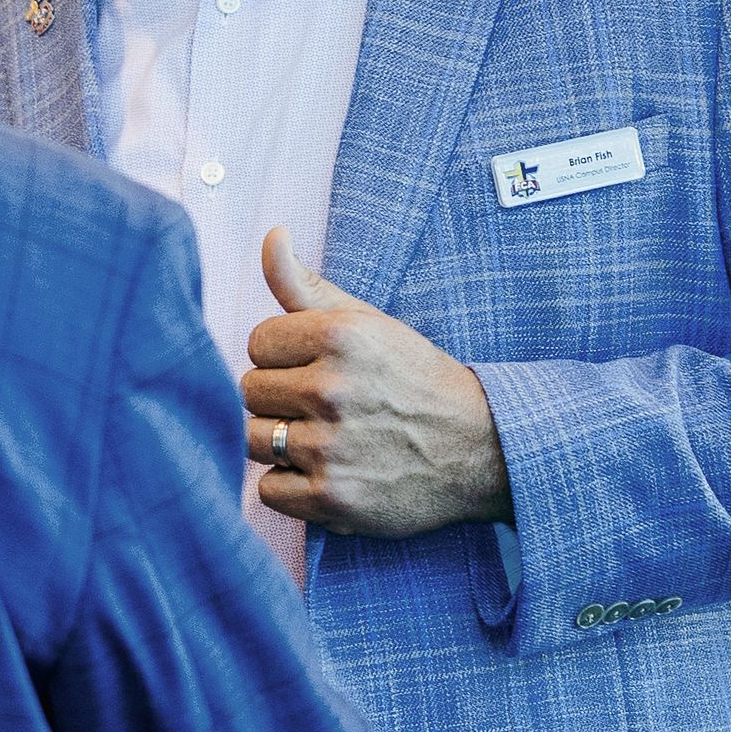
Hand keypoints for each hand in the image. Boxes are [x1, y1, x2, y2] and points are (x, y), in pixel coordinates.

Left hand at [241, 229, 512, 537]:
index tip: (318, 368)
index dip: (284, 357)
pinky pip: (269, 490)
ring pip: (253, 439)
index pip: (258, 343)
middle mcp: (331, 388)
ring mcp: (330, 446)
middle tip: (325, 407)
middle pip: (250, 391)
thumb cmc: (415, 379)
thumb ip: (305, 283)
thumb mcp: (367, 321)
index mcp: (339, 335)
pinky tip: (327, 473)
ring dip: (281, 444)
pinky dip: (291, 487)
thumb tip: (271, 234)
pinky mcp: (332, 497)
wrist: (480, 448)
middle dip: (281, 398)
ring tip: (325, 440)